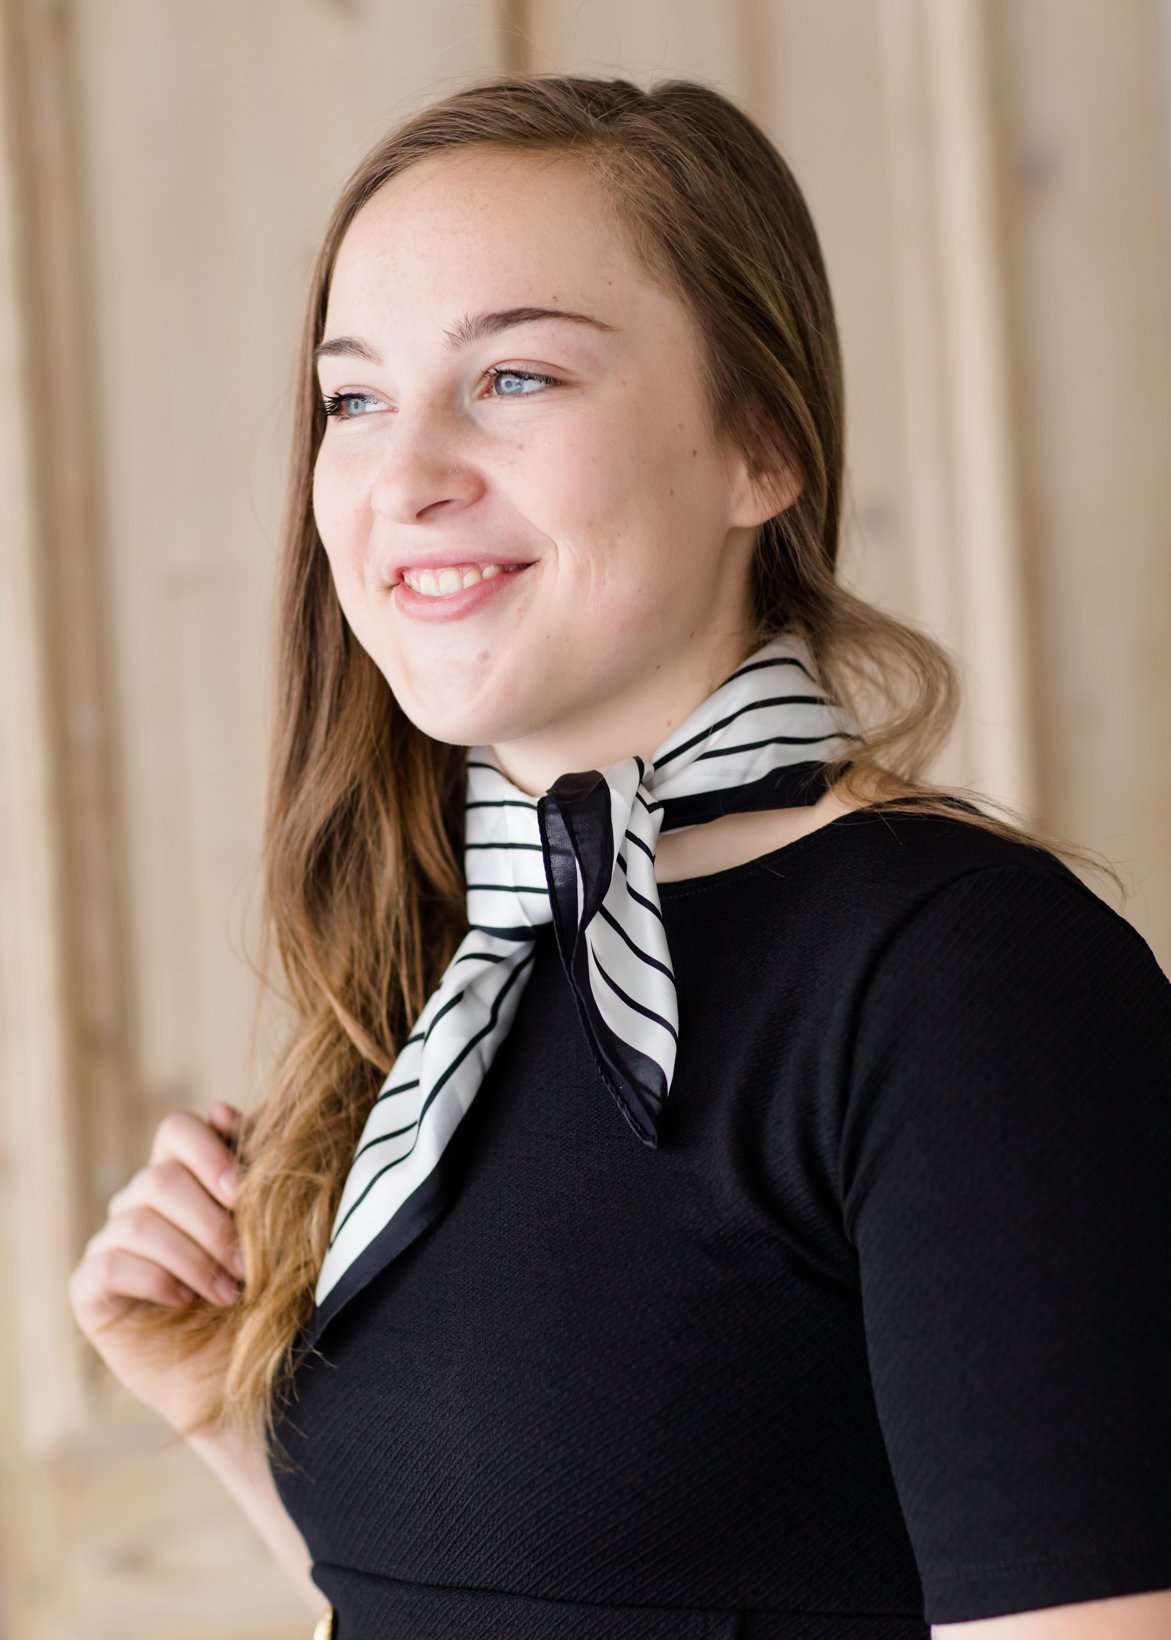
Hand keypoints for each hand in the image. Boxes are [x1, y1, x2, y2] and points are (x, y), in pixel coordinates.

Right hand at [68, 1101, 246, 1431]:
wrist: (249, 1375)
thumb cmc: (268, 1296)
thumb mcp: (275, 1228)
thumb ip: (257, 1170)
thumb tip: (225, 1110)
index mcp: (186, 1175)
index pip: (178, 1129)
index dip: (209, 1151)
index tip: (244, 1192)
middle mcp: (144, 1201)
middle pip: (161, 1177)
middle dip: (213, 1222)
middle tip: (249, 1263)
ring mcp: (114, 1241)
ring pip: (138, 1220)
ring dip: (193, 1258)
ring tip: (230, 1292)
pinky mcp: (92, 1288)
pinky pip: (110, 1264)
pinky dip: (157, 1280)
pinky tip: (187, 1302)